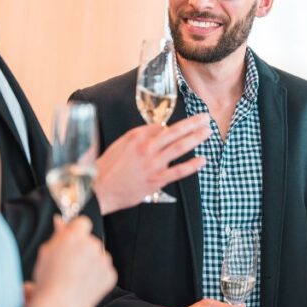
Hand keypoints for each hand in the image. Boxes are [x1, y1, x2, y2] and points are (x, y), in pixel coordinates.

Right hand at [31, 216, 116, 306]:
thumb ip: (59, 234)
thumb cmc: (48, 278)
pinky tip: (83, 284)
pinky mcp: (110, 274)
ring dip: (91, 263)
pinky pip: (105, 270)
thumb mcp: (47, 251)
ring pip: (98, 256)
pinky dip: (97, 276)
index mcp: (76, 235)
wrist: (57, 304)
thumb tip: (60, 220)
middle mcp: (93, 244)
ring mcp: (104, 260)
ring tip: (75, 277)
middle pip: (91, 241)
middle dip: (83, 249)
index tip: (71, 240)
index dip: (76, 231)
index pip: (83, 222)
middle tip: (69, 264)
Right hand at [95, 114, 210, 213]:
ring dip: (196, 138)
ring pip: (179, 147)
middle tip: (205, 118)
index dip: (174, 126)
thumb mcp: (121, 144)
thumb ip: (139, 137)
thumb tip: (157, 131)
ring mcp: (152, 164)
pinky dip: (192, 165)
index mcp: (136, 136)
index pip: (161, 126)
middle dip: (193, 124)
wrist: (99, 189)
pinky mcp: (156, 179)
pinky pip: (178, 171)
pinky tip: (202, 160)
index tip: (187, 124)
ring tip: (207, 132)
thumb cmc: (108, 167)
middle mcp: (146, 147)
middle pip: (175, 132)